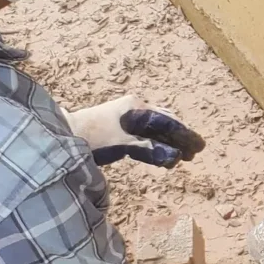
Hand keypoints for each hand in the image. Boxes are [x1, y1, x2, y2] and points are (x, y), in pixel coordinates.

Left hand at [64, 94, 205, 169]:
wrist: (64, 133)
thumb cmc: (92, 137)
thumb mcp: (123, 144)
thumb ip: (149, 149)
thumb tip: (174, 156)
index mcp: (137, 107)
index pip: (169, 122)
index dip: (185, 135)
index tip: (198, 147)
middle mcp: (135, 108)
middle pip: (165, 123)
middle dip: (180, 138)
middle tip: (193, 153)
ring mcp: (128, 115)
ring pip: (156, 128)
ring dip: (169, 142)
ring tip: (181, 156)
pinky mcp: (121, 126)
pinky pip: (146, 133)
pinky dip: (157, 143)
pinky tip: (162, 153)